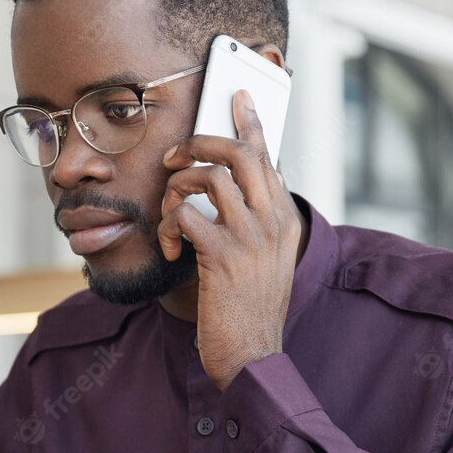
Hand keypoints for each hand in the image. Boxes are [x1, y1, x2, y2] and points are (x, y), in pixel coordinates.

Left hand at [159, 88, 302, 391]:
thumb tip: (238, 187)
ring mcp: (250, 238)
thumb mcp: (267, 262)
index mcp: (284, 220)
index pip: (268, 157)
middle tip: (175, 158)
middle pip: (238, 154)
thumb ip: (258, 223)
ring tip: (171, 214)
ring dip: (177, 190)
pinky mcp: (222, 256)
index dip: (251, 122)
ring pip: (208, 178)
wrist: (253, 356)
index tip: (237, 96)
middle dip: (199, 144)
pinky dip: (168, 227)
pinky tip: (169, 249)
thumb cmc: (250, 310)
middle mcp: (272, 223)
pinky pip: (185, 216)